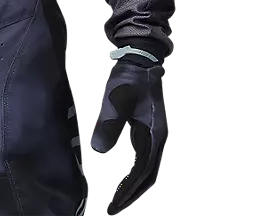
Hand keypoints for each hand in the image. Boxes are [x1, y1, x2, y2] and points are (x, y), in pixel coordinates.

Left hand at [91, 58, 167, 213]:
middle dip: (133, 193)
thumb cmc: (128, 77)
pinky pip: (144, 157)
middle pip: (149, 174)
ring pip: (148, 167)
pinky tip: (125, 176)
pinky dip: (135, 171)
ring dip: (135, 184)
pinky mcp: (148, 126)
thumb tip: (98, 152)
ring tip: (119, 198)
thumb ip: (108, 124)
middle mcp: (159, 137)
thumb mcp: (115, 99)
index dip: (129, 190)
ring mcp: (155, 132)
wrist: (139, 57)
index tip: (114, 206)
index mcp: (155, 134)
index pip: (143, 172)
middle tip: (115, 208)